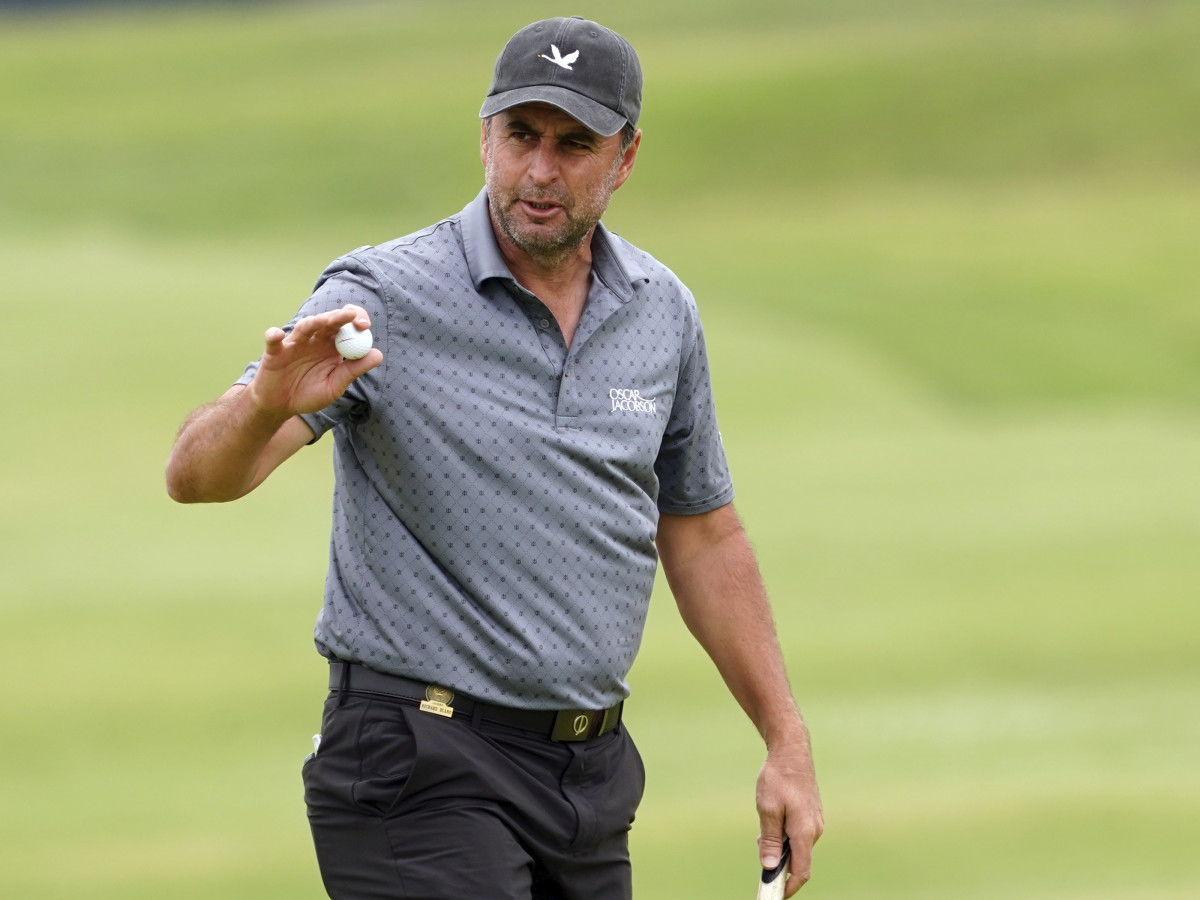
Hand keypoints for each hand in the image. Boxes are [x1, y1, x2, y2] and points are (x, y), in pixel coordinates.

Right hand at [246, 305, 381, 416]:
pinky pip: (273, 341)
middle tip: (350, 315)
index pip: (346, 327)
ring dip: (314, 322)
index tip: (364, 325)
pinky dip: (273, 336)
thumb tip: (378, 354)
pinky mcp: (275, 352)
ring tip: (324, 321)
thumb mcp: (335, 385)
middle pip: (327, 322)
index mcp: (332, 346)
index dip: (355, 322)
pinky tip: (277, 335)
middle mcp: (315, 340)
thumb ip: (354, 370)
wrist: (282, 406)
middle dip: (339, 317)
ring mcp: (295, 343)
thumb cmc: (310, 394)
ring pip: (305, 327)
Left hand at [757, 736, 823, 895]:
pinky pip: (799, 835)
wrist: (792, 752)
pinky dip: (785, 836)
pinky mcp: (812, 815)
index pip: (801, 871)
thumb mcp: (767, 809)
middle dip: (779, 864)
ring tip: (762, 833)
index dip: (788, 887)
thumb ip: (769, 839)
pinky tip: (772, 821)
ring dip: (780, 847)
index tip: (774, 894)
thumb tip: (769, 866)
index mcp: (804, 832)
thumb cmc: (778, 778)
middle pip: (798, 860)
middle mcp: (814, 830)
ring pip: (797, 846)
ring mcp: (815, 822)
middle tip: (759, 853)